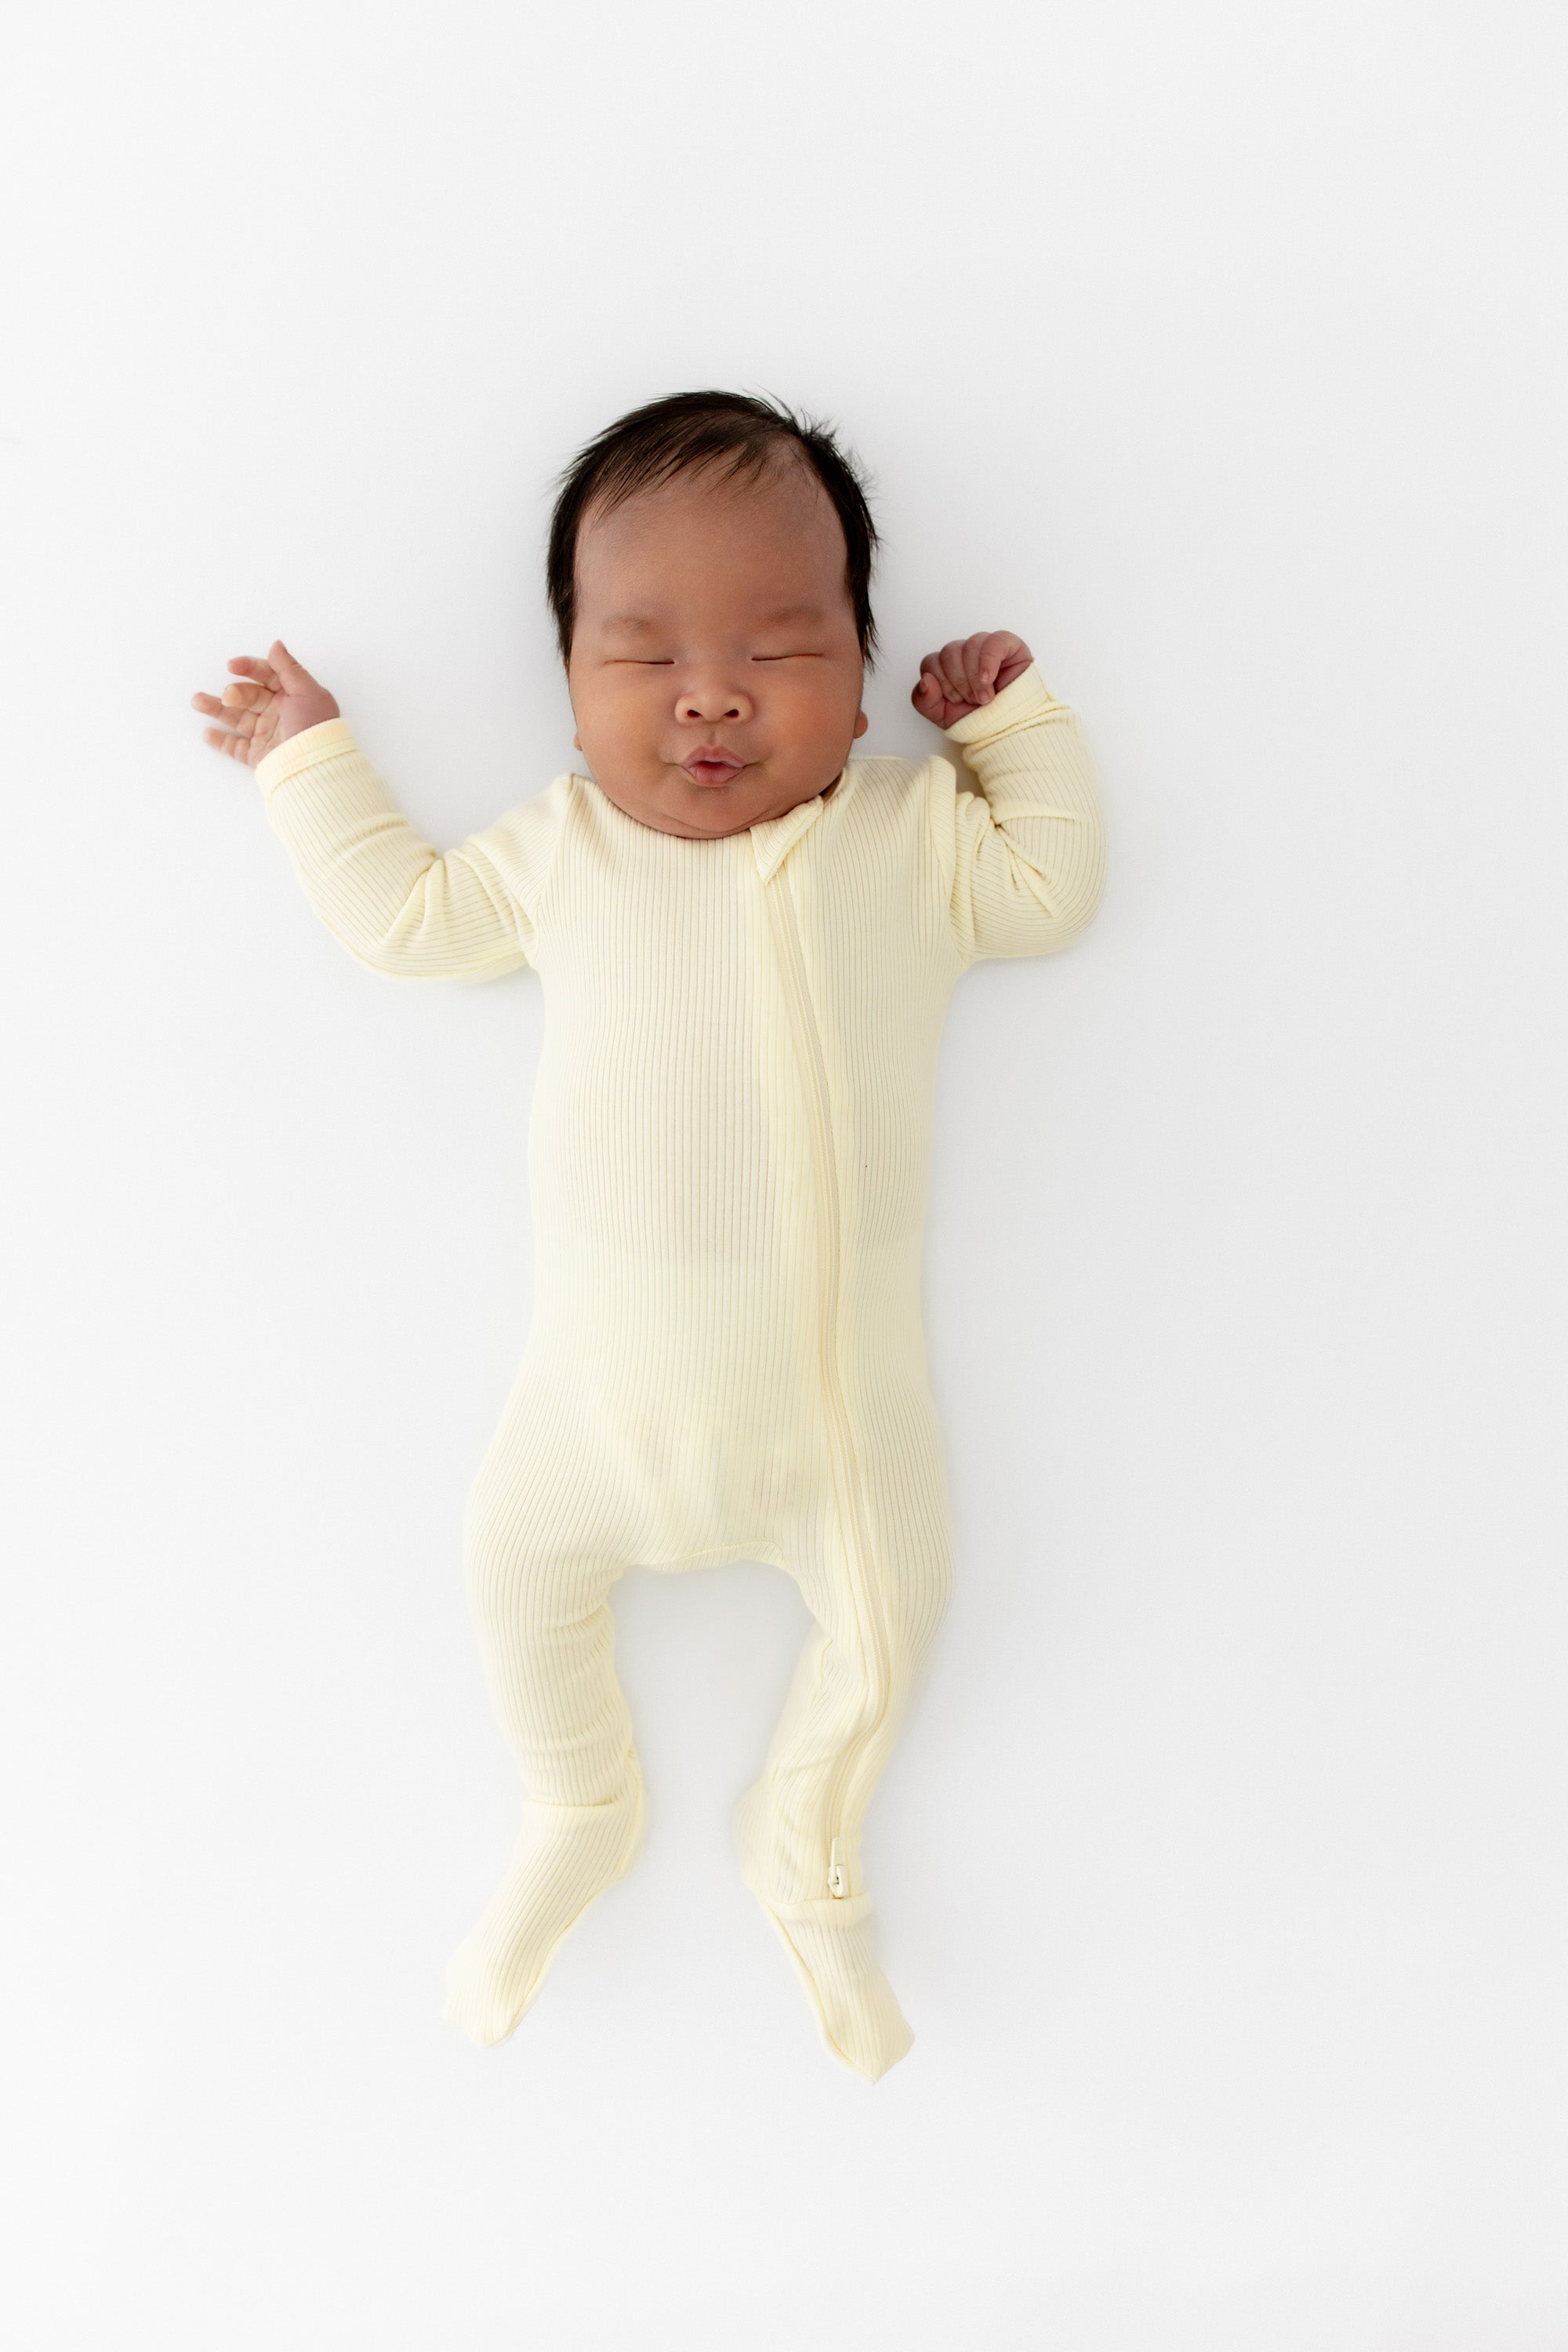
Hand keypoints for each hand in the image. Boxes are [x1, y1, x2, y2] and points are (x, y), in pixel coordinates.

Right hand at [191, 639, 338, 767]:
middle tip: (227, 696)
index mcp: (293, 696)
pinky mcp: (259, 755)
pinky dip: (220, 740)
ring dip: (216, 709)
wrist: (315, 767)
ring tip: (198, 701)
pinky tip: (208, 732)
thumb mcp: (307, 692)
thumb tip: (276, 645)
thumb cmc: (315, 727)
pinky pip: (236, 747)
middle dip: (233, 692)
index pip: (267, 676)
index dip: (250, 668)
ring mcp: (267, 735)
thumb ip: (288, 668)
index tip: (232, 666)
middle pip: (249, 696)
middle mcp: (279, 714)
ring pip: (237, 718)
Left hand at [911, 631, 1032, 728]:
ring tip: (986, 697)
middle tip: (973, 700)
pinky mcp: (1008, 645)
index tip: (956, 700)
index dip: (941, 683)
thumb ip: (924, 701)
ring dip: (975, 677)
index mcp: (948, 667)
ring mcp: (985, 648)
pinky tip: (988, 678)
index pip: (931, 662)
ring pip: (969, 646)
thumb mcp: (943, 717)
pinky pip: (994, 641)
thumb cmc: (979, 720)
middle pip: (949, 652)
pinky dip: (988, 661)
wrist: (1010, 729)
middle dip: (959, 682)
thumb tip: (925, 680)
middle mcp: (965, 654)